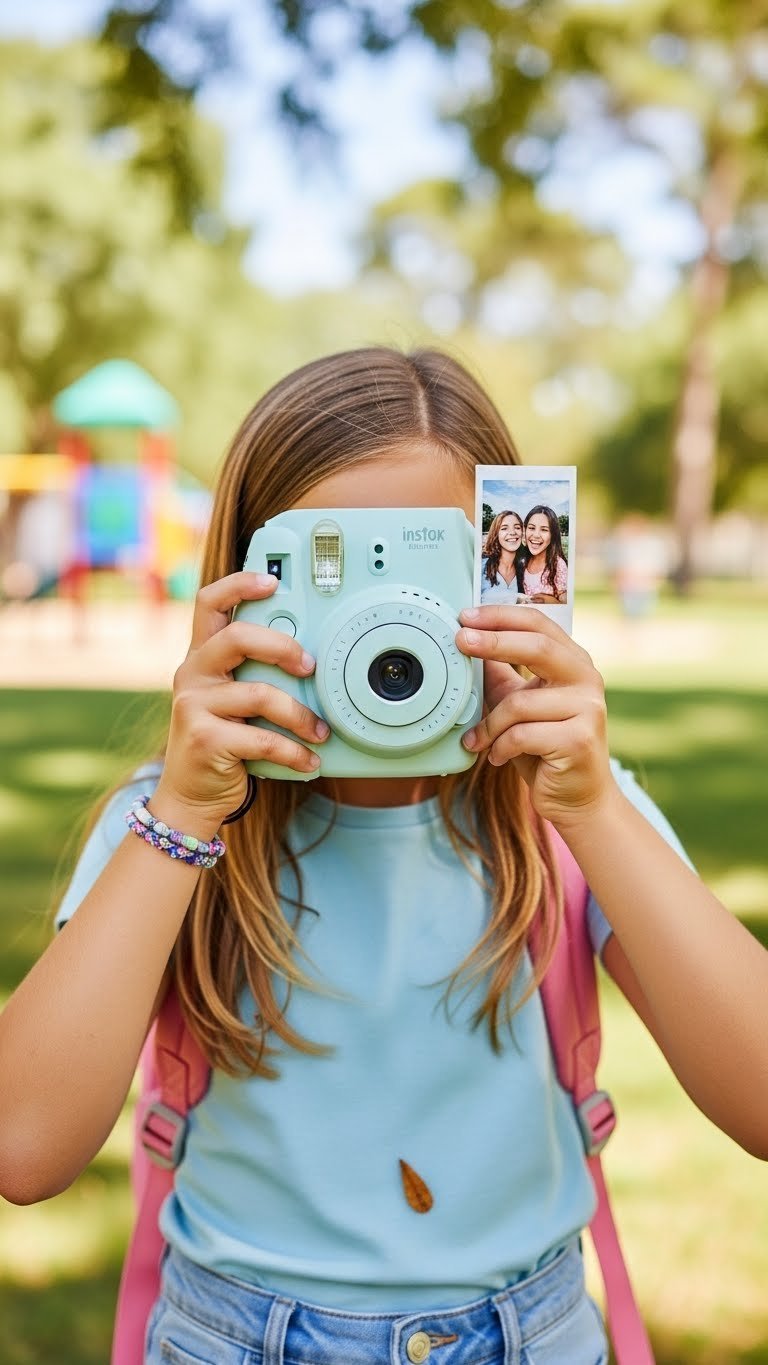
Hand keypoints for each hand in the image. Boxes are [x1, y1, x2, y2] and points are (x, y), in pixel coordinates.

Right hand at [155, 572, 329, 828]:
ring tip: (320, 732)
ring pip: (259, 694)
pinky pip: (262, 739)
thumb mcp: (234, 702)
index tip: (272, 582)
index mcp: (201, 657)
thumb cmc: (224, 743)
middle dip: (282, 647)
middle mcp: (192, 674)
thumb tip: (313, 662)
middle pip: (237, 638)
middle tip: (310, 666)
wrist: (191, 796)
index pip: (209, 604)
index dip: (239, 585)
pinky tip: (309, 761)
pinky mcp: (205, 740)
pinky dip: (293, 752)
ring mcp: (194, 706)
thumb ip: (256, 676)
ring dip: (300, 715)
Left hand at [455, 605, 614, 830]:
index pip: (539, 624)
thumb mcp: (520, 705)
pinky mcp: (578, 740)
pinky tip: (497, 757)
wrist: (578, 798)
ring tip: (479, 740)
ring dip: (490, 724)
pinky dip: (500, 747)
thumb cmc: (546, 749)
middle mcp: (587, 680)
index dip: (501, 616)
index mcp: (574, 663)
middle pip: (538, 647)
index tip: (466, 617)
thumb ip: (502, 677)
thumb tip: (470, 643)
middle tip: (460, 640)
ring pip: (520, 702)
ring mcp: (588, 709)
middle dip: (493, 642)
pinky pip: (522, 735)